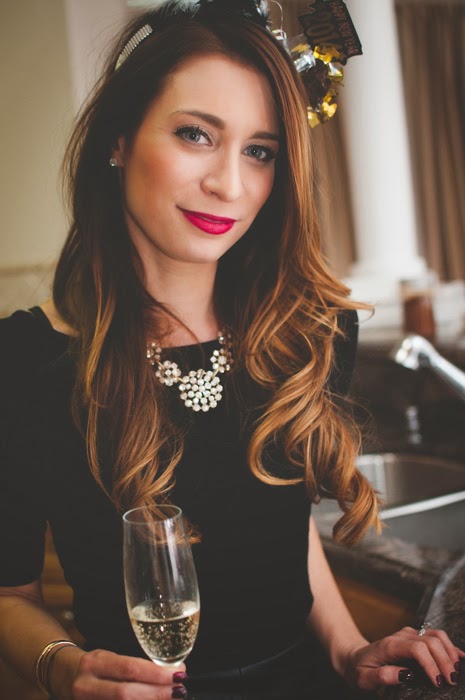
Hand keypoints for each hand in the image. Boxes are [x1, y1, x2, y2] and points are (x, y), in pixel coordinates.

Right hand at [54, 647, 186, 698]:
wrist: (59, 675)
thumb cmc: (92, 666)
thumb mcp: (108, 658)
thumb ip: (131, 668)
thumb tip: (167, 674)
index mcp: (95, 663)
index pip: (129, 668)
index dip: (156, 674)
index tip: (178, 674)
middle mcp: (86, 686)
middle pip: (126, 694)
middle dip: (157, 694)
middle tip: (179, 691)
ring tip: (170, 699)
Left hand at [344, 625, 464, 690]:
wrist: (353, 657)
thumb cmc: (359, 670)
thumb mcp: (365, 678)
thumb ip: (384, 676)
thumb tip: (406, 675)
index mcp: (390, 646)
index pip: (417, 649)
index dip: (431, 664)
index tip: (439, 683)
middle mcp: (401, 636)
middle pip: (430, 641)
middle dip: (444, 661)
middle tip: (451, 682)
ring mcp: (409, 635)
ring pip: (436, 635)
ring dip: (449, 652)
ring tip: (456, 672)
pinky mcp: (414, 637)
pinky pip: (435, 637)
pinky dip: (449, 646)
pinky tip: (459, 657)